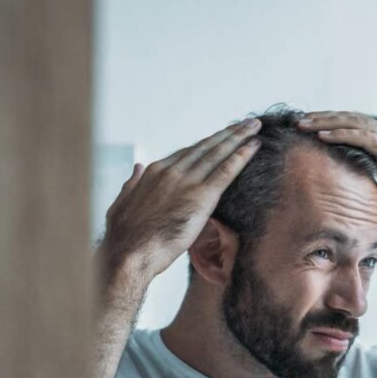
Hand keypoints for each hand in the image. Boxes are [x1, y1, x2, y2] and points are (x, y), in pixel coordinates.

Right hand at [101, 118, 261, 279]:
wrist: (128, 254)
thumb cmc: (124, 237)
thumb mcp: (122, 203)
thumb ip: (132, 183)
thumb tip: (137, 167)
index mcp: (154, 172)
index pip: (187, 153)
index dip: (207, 145)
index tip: (221, 138)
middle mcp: (171, 171)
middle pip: (205, 147)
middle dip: (228, 134)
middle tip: (246, 123)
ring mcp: (186, 182)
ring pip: (218, 153)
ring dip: (239, 138)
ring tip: (254, 126)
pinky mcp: (201, 197)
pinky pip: (226, 171)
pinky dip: (242, 157)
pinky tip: (254, 147)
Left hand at [296, 111, 376, 229]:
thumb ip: (370, 164)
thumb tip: (351, 166)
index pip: (354, 122)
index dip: (330, 121)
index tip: (308, 124)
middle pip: (350, 117)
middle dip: (323, 117)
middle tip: (299, 119)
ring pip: (353, 123)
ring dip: (326, 123)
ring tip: (304, 125)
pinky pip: (362, 137)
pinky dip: (341, 135)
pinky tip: (323, 136)